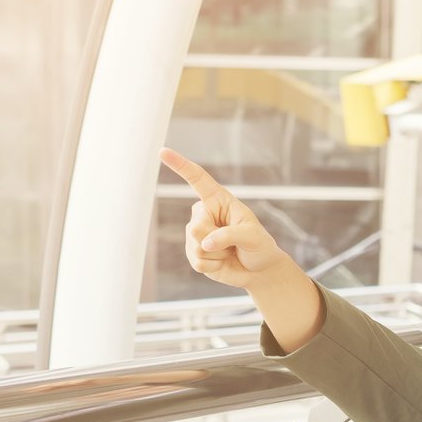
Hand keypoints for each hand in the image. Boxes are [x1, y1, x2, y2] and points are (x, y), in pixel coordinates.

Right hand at [160, 148, 294, 289]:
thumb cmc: (259, 246)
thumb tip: (204, 244)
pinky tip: (222, 262)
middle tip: (234, 244)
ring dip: (218, 255)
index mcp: (218, 200)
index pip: (197, 179)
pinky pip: (197, 262)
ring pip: (196, 247)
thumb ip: (230, 235)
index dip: (180, 165)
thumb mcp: (253, 236)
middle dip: (216, 241)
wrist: (258, 269)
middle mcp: (203, 214)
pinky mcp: (193, 253)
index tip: (162, 152)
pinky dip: (214, 267)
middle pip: (196, 228)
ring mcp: (196, 234)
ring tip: (229, 252)